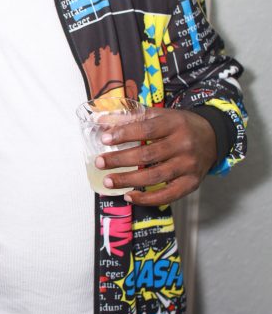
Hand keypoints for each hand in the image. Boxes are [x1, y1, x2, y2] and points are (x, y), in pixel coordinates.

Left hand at [95, 107, 216, 205]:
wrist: (213, 137)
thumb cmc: (181, 126)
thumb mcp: (163, 115)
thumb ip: (136, 117)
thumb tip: (104, 121)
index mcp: (176, 124)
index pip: (147, 129)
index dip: (124, 134)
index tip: (105, 139)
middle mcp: (184, 145)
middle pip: (148, 155)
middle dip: (120, 160)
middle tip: (100, 162)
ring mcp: (189, 166)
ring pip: (155, 176)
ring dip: (128, 180)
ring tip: (108, 181)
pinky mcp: (192, 183)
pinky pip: (167, 195)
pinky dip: (146, 199)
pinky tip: (129, 196)